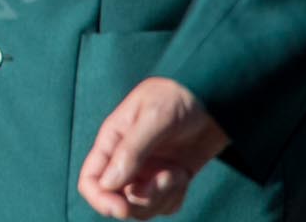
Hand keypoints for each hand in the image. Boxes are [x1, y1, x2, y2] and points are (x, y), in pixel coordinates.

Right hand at [77, 77, 229, 217]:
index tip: (121, 209)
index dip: (100, 199)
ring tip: (177, 172)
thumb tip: (108, 184)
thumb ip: (131, 150)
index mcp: (112, 141)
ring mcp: (147, 172)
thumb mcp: (155, 117)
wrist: (214, 98)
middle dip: (141, 200)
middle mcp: (125, 161)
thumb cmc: (179, 97)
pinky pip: (164, 206)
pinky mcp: (168, 180)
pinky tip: (183, 175)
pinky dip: (174, 198)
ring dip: (161, 197)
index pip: (91, 180)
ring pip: (142, 207)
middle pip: (117, 199)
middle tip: (166, 179)